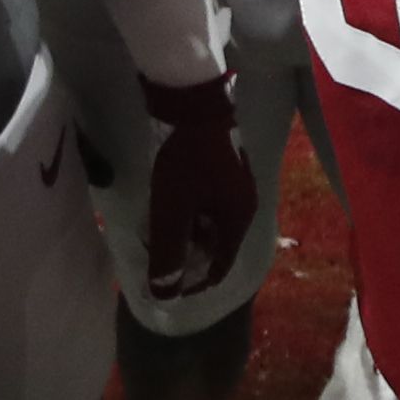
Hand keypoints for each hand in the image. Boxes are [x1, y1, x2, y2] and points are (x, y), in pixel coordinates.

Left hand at [134, 76, 257, 310]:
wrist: (194, 104)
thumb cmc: (185, 162)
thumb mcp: (171, 212)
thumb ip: (167, 254)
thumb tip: (164, 295)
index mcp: (238, 220)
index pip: (220, 267)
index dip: (194, 282)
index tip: (167, 286)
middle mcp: (244, 206)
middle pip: (215, 245)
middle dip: (185, 255)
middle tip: (156, 256)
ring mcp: (236, 185)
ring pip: (209, 223)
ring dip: (184, 233)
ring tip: (155, 232)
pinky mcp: (223, 169)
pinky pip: (207, 204)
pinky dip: (188, 213)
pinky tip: (166, 207)